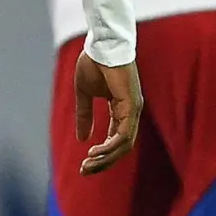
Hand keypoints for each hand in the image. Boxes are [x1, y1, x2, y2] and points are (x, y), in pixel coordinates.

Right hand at [73, 53, 141, 174]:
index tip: (84, 163)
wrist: (101, 44)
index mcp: (121, 109)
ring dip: (106, 157)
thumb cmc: (94, 63)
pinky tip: (96, 150)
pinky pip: (125, 133)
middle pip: (121, 147)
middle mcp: (131, 112)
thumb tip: (82, 138)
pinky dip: (111, 145)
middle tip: (84, 171)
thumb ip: (84, 115)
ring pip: (125, 144)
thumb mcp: (84, 93)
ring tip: (88, 163)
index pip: (115, 139)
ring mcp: (134, 109)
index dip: (101, 154)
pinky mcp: (132, 105)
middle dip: (103, 162)